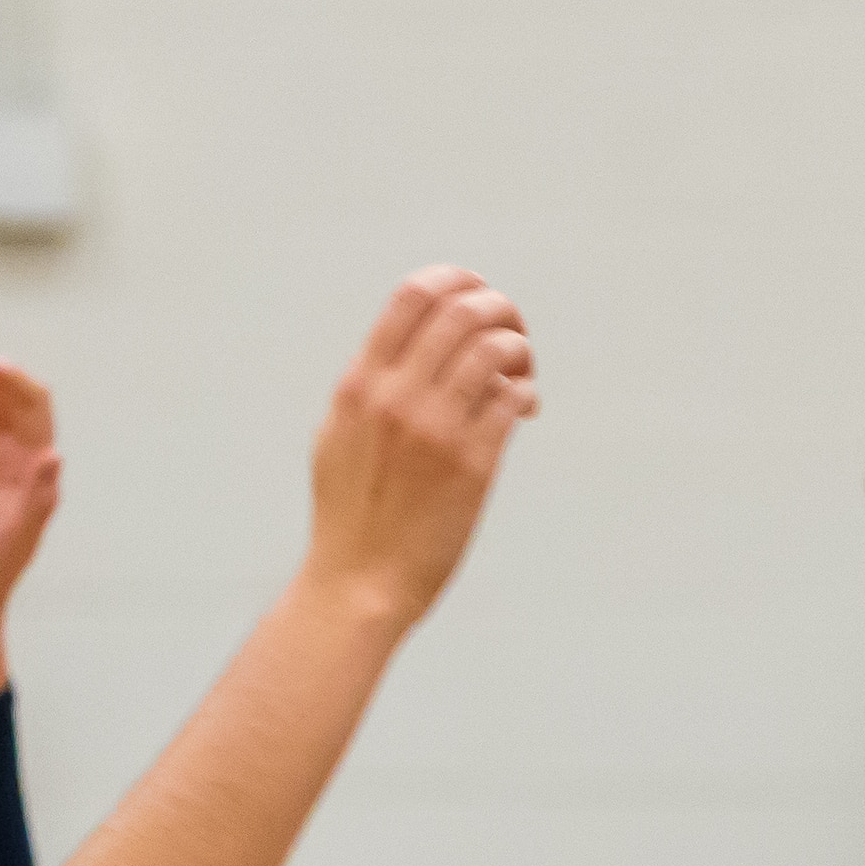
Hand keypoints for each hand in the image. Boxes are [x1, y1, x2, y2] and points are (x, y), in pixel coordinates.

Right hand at [303, 268, 540, 620]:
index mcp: (360, 385)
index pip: (411, 296)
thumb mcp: (338, 437)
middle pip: (463, 311)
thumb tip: (401, 350)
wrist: (359, 584)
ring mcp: (434, 429)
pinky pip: (512, 398)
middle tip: (513, 336)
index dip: (456, 280)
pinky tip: (524, 410)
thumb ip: (367, 389)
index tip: (477, 296)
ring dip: (520, 351)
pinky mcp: (471, 464)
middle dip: (500, 310)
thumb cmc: (350, 516)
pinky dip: (526, 392)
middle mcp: (395, 397)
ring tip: (521, 376)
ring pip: (495, 348)